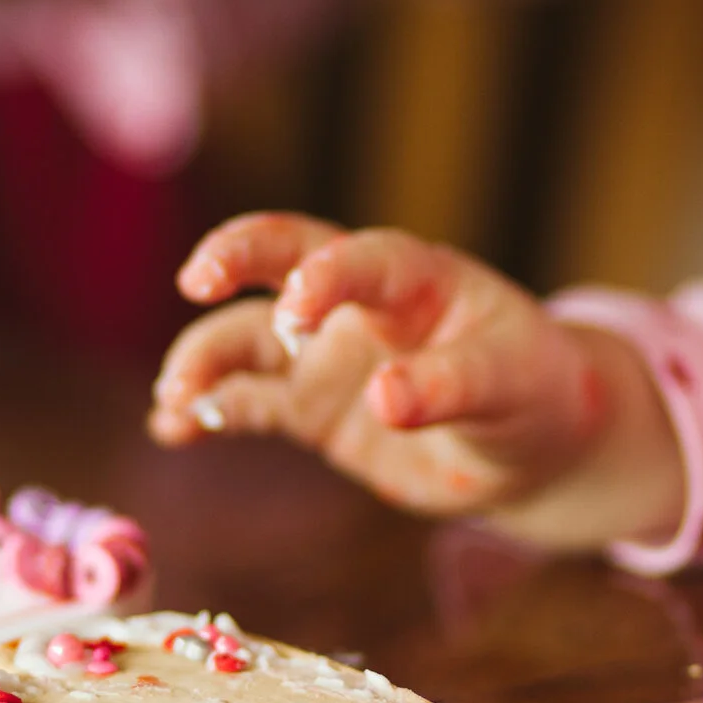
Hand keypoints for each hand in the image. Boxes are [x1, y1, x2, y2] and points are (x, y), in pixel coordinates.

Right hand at [149, 213, 676, 536]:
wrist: (531, 445)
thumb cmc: (531, 391)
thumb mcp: (508, 385)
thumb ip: (449, 386)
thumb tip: (384, 399)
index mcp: (415, 279)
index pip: (362, 258)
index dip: (326, 276)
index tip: (295, 309)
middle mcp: (358, 305)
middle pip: (284, 257)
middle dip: (235, 257)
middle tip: (195, 280)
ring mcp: (327, 355)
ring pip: (248, 338)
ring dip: (205, 359)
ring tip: (176, 397)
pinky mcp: (311, 408)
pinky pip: (246, 402)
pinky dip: (207, 411)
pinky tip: (171, 428)